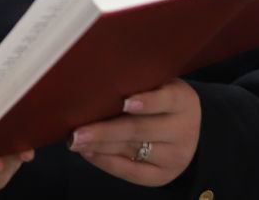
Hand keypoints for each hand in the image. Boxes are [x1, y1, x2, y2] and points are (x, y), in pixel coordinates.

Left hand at [67, 79, 200, 186]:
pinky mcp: (163, 175)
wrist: (183, 128)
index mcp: (184, 101)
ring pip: (132, 150)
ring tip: (75, 141)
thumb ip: (138, 82)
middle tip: (78, 131)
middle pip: (141, 130)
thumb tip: (98, 83)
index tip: (124, 102)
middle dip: (105, 131)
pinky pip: (132, 172)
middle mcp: (183, 130)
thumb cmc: (159, 97)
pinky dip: (107, 162)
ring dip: (100, 146)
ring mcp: (175, 156)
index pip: (166, 100)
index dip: (147, 102)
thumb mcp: (159, 84)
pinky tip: (89, 153)